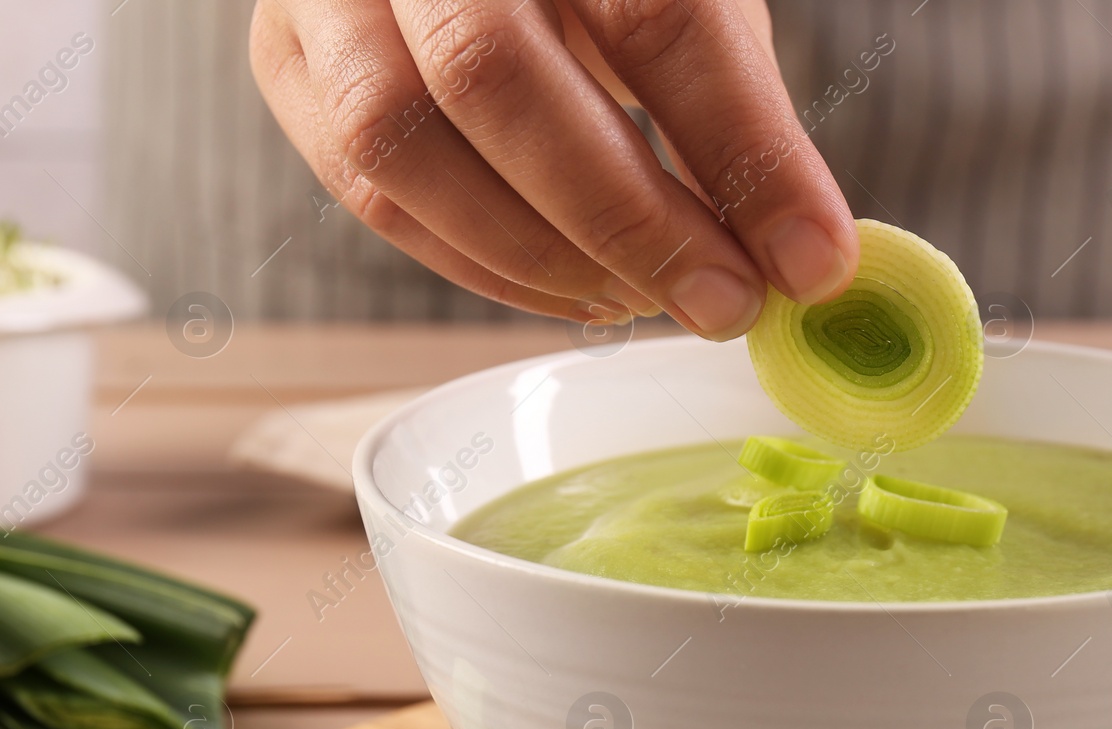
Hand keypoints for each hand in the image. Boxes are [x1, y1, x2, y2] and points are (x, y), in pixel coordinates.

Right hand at [249, 0, 857, 337]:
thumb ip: (730, 109)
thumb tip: (799, 257)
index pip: (657, 15)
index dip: (741, 148)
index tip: (811, 259)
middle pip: (498, 79)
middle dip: (629, 220)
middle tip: (723, 303)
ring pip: (400, 147)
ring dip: (541, 256)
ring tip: (646, 300)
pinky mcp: (286, 56)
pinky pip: (366, 191)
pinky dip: (480, 266)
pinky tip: (571, 290)